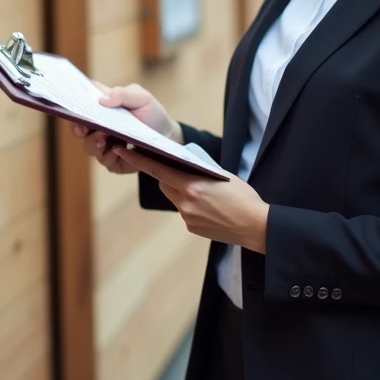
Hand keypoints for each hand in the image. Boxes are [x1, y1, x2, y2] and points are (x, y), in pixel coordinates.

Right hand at [68, 82, 181, 173]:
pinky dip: (111, 156)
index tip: (71, 108)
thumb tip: (102, 99)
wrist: (168, 136)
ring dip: (94, 143)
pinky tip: (119, 150)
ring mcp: (104, 146)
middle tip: (83, 128)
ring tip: (103, 139)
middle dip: (77, 129)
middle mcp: (98, 128)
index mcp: (101, 108)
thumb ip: (123, 94)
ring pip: (89, 147)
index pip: (79, 106)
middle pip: (78, 129)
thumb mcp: (141, 98)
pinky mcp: (114, 161)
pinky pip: (106, 161)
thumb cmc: (151, 113)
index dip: (72, 107)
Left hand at [111, 147, 269, 253]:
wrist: (256, 227)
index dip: (138, 160)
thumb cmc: (244, 198)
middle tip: (180, 169)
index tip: (123, 151)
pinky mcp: (192, 228)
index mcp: (193, 186)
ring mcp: (188, 218)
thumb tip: (185, 164)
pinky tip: (210, 207)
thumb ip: (200, 170)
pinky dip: (191, 205)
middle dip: (168, 175)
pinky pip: (184, 211)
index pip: (158, 170)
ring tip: (204, 193)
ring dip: (181, 191)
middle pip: (164, 183)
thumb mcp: (223, 176)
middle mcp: (186, 203)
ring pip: (174, 198)